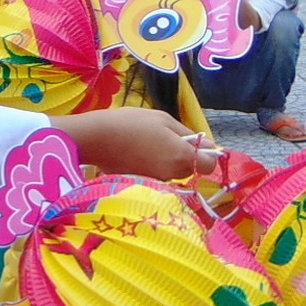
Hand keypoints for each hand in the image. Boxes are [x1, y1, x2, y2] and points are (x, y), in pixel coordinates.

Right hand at [65, 108, 220, 182]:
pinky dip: (153, 167)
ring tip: (147, 144)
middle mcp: (172, 174)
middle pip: (190, 169)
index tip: (194, 143)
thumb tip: (208, 145)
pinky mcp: (143, 186)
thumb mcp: (163, 119)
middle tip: (165, 138)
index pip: (209, 165)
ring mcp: (157, 182)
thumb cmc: (131, 123)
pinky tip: (137, 154)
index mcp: (181, 156)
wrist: (96, 139)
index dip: (206, 154)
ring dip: (168, 161)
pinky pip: (157, 176)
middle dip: (184, 156)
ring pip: (173, 173)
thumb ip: (188, 133)